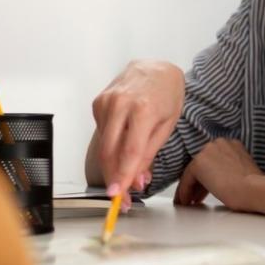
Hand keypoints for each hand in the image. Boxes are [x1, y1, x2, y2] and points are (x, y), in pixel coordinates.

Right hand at [91, 60, 183, 205]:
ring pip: (103, 145)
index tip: (118, 194)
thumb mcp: (167, 125)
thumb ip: (149, 153)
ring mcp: (106, 102)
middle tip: (121, 196)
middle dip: (113, 177)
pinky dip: (110, 146)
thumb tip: (137, 179)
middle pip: (109, 151)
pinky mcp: (98, 103)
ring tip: (126, 173)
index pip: (129, 151)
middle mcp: (120, 103)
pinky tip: (122, 143)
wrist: (156, 69)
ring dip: (112, 165)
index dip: (122, 176)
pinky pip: (102, 133)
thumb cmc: (166, 94)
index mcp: (143, 109)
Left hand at [175, 139, 263, 211]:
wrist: (253, 190)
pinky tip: (185, 201)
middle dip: (199, 182)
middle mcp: (218, 143)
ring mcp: (208, 151)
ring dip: (190, 188)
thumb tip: (221, 179)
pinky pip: (186, 179)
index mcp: (232, 144)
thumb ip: (231, 169)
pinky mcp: (199, 163)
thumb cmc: (254, 187)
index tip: (206, 189)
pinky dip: (184, 191)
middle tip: (196, 197)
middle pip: (202, 164)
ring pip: (193, 171)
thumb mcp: (244, 171)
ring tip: (189, 201)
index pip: (214, 160)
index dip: (210, 176)